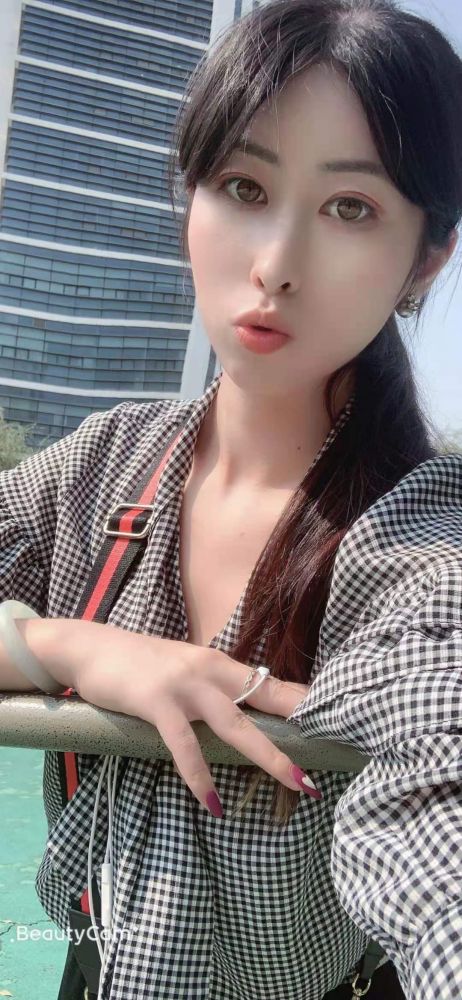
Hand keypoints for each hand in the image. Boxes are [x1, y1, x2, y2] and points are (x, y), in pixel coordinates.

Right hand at [38, 619, 318, 812]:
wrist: (91, 647)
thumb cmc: (139, 665)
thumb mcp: (184, 671)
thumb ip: (213, 689)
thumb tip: (242, 713)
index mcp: (220, 664)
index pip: (272, 683)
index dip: (305, 702)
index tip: (337, 720)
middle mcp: (210, 670)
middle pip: (266, 701)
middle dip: (300, 732)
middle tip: (331, 759)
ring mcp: (185, 685)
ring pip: (236, 724)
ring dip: (269, 757)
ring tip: (296, 785)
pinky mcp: (157, 702)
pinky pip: (184, 744)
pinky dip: (200, 776)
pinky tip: (214, 803)